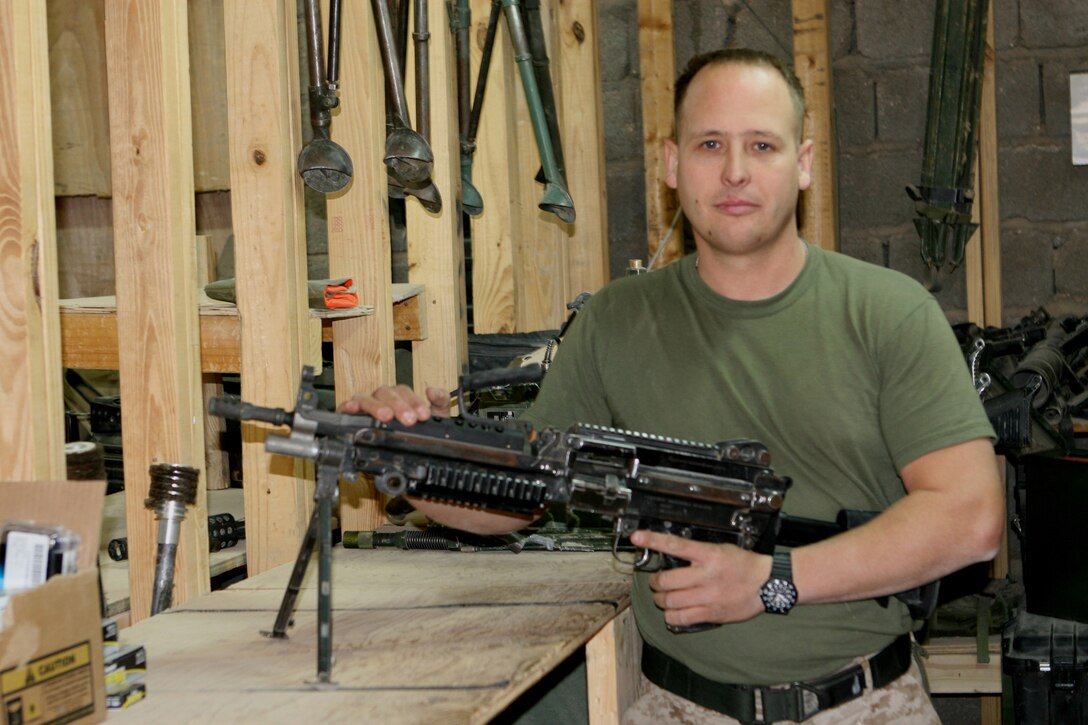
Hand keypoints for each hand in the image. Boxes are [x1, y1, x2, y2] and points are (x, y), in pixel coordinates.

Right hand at [340, 384, 450, 425]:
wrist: (404, 458)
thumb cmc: (413, 434)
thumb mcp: (434, 419)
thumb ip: (440, 403)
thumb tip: (433, 391)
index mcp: (399, 397)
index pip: (404, 391)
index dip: (414, 401)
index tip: (424, 416)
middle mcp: (381, 400)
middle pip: (386, 393)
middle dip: (398, 405)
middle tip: (409, 419)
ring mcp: (365, 407)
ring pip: (367, 398)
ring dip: (377, 407)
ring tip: (386, 417)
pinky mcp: (350, 416)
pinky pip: (346, 407)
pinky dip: (348, 406)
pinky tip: (352, 409)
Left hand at [630, 530, 772, 627]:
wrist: (768, 584)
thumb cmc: (744, 565)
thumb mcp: (720, 550)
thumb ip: (697, 553)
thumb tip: (672, 555)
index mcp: (709, 555)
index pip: (675, 545)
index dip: (653, 540)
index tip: (637, 537)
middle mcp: (706, 575)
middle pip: (667, 580)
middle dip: (655, 582)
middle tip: (657, 582)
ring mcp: (708, 596)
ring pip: (670, 601)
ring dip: (661, 599)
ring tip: (663, 597)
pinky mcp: (712, 614)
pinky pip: (681, 618)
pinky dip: (671, 616)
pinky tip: (672, 612)